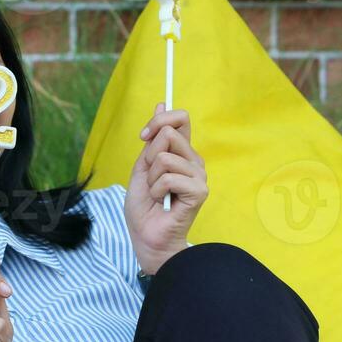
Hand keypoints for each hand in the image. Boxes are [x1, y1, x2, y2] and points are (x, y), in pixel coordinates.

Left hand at [124, 104, 207, 274]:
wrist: (147, 237)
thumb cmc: (144, 207)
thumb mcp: (142, 167)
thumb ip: (152, 139)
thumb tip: (161, 104)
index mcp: (181, 153)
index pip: (180, 119)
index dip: (159, 119)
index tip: (143, 135)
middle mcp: (194, 161)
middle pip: (169, 133)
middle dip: (149, 156)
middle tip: (151, 179)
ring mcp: (199, 176)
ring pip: (164, 156)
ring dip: (151, 178)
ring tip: (157, 194)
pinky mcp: (199, 191)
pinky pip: (168, 176)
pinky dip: (156, 190)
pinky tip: (162, 202)